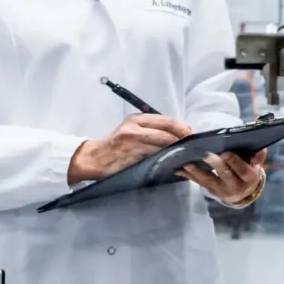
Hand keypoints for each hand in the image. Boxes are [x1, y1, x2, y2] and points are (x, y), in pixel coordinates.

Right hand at [68, 113, 194, 183]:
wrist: (93, 158)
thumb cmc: (114, 144)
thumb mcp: (129, 129)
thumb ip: (150, 128)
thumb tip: (177, 131)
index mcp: (135, 119)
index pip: (164, 120)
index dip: (180, 127)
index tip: (189, 133)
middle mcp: (133, 129)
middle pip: (166, 133)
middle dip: (180, 141)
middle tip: (189, 147)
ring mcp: (132, 144)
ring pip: (161, 146)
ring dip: (174, 152)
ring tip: (183, 156)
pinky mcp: (131, 158)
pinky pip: (153, 158)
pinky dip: (164, 161)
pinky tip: (170, 164)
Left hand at [181, 148, 266, 207]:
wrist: (244, 192)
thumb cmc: (249, 171)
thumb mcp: (257, 164)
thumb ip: (258, 155)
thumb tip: (259, 144)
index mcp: (249, 177)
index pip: (241, 169)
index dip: (234, 162)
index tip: (225, 152)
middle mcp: (235, 185)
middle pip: (225, 174)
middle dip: (214, 164)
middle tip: (204, 154)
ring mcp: (222, 189)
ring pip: (208, 180)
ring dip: (196, 171)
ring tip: (186, 163)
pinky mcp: (211, 190)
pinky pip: (199, 182)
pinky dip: (188, 176)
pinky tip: (178, 170)